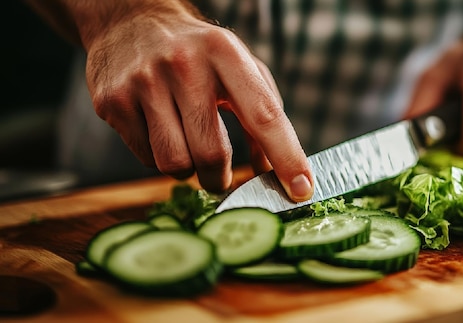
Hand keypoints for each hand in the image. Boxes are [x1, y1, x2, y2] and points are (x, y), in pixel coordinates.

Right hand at [83, 5, 312, 200]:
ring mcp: (143, 82)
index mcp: (225, 53)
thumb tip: (273, 173)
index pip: (264, 115)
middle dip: (219, 178)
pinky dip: (159, 158)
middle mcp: (183, 65)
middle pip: (211, 153)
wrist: (131, 20)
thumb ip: (264, 115)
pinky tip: (160, 131)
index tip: (302, 191)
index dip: (286, 157)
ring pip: (175, 164)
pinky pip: (146, 159)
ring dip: (189, 171)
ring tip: (187, 148)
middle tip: (219, 176)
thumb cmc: (199, 53)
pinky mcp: (112, 101)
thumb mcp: (239, 68)